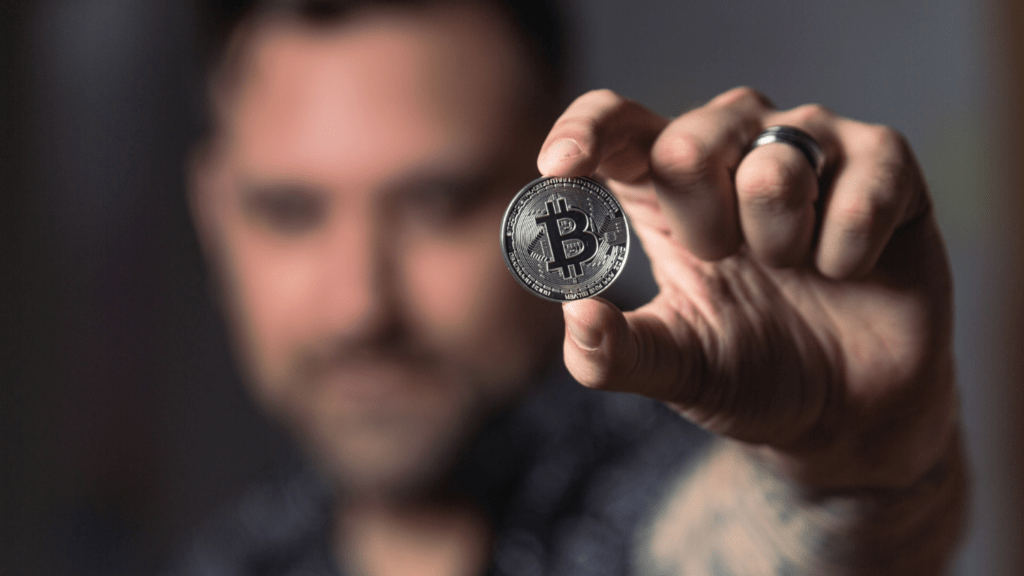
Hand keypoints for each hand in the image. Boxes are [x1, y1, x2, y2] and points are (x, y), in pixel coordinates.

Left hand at [537, 87, 957, 489]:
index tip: (559, 169)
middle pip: (686, 140)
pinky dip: (845, 251)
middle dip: (699, 224)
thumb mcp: (674, 369)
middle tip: (725, 262)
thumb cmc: (751, 373)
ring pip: (775, 165)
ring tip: (791, 269)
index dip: (585, 131)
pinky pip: (861, 187)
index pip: (617, 123)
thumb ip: (613, 352)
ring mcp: (810, 148)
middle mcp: (733, 149)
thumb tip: (573, 312)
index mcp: (668, 188)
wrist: (847, 416)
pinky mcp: (884, 163)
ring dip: (778, 243)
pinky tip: (846, 272)